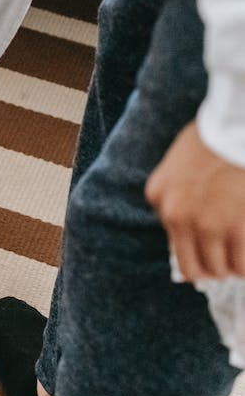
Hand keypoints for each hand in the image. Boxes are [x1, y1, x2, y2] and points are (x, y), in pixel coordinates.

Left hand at [146, 121, 244, 280]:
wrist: (237, 126)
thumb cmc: (215, 137)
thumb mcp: (179, 162)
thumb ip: (177, 191)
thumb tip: (194, 229)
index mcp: (158, 196)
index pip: (172, 241)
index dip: (196, 247)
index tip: (211, 246)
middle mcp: (176, 214)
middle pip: (192, 266)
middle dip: (213, 267)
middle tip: (228, 259)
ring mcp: (207, 224)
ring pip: (219, 269)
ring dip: (233, 265)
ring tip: (241, 250)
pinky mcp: (237, 228)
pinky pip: (242, 266)